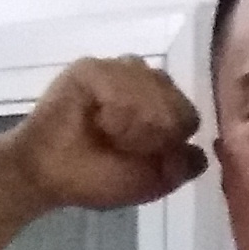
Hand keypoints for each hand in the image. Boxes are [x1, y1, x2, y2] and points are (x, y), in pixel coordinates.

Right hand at [1, 53, 206, 209]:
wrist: (46, 175)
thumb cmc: (94, 178)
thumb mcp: (148, 181)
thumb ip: (180, 167)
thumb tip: (202, 153)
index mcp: (156, 107)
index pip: (187, 113)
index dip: (172, 137)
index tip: (143, 154)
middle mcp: (139, 83)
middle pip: (174, 97)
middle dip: (155, 129)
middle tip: (122, 144)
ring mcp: (115, 71)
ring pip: (153, 86)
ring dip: (136, 120)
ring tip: (108, 132)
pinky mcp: (90, 68)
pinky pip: (122, 83)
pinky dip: (116, 110)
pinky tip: (98, 121)